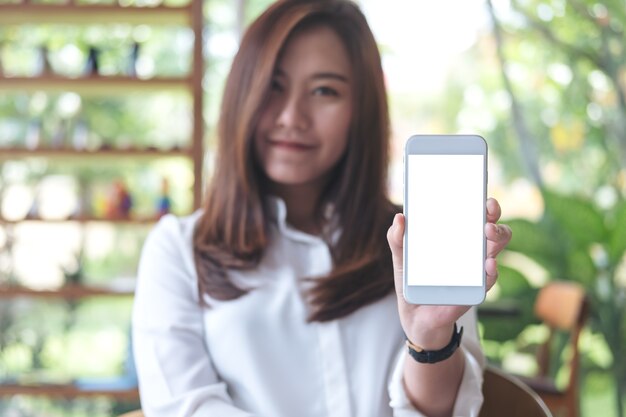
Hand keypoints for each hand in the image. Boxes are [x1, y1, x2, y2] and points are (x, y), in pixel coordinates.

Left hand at [386, 198, 511, 348]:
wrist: (415, 318)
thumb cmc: (412, 282)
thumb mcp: (401, 258)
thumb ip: (397, 239)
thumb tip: (399, 218)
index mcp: (456, 238)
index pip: (475, 216)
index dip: (484, 205)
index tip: (483, 196)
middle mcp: (470, 252)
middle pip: (493, 230)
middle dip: (494, 219)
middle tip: (486, 216)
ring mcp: (475, 271)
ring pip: (495, 250)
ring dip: (497, 239)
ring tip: (487, 233)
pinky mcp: (474, 291)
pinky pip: (488, 280)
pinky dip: (490, 271)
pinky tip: (487, 264)